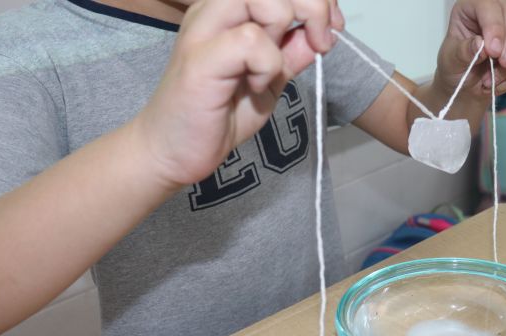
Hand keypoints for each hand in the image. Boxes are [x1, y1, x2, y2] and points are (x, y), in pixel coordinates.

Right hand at [134, 0, 344, 188]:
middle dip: (313, 6)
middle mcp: (215, 11)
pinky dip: (268, 66)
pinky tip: (256, 85)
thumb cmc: (215, 117)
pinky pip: (251, 40)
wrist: (173, 151)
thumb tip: (322, 33)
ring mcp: (204, 30)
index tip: (332, 27)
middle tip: (321, 43)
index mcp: (229, 11)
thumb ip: (291, 54)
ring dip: (285, 31)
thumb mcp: (269, 83)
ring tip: (274, 69)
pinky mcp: (201, 58)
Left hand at [436, 0, 505, 99]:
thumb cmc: (455, 66)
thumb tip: (480, 44)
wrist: (465, 84)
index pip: (488, 5)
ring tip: (490, 81)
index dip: (494, 26)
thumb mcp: (451, 60)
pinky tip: (499, 84)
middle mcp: (495, 10)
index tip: (493, 51)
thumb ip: (464, 51)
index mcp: (471, 7)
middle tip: (505, 64)